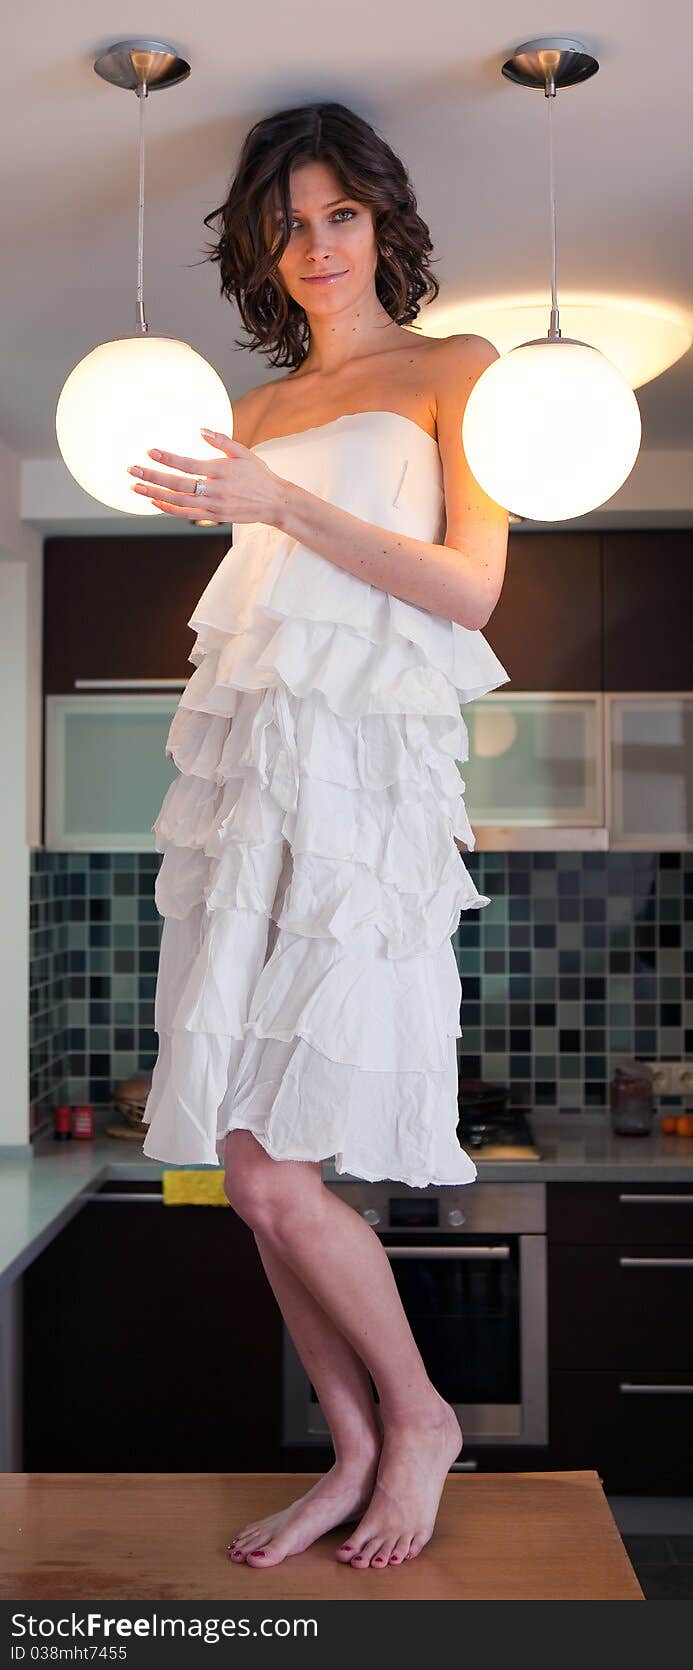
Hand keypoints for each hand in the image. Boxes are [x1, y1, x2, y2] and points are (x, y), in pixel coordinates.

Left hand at [126, 429, 284, 524]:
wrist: (275, 502)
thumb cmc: (258, 475)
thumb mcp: (243, 452)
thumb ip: (221, 441)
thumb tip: (201, 430)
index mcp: (221, 470)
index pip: (189, 464)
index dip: (168, 459)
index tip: (150, 452)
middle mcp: (216, 489)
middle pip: (178, 484)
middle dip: (153, 478)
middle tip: (133, 471)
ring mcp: (214, 505)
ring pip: (179, 502)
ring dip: (155, 494)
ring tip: (136, 487)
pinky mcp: (214, 516)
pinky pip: (187, 514)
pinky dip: (169, 509)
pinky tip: (155, 501)